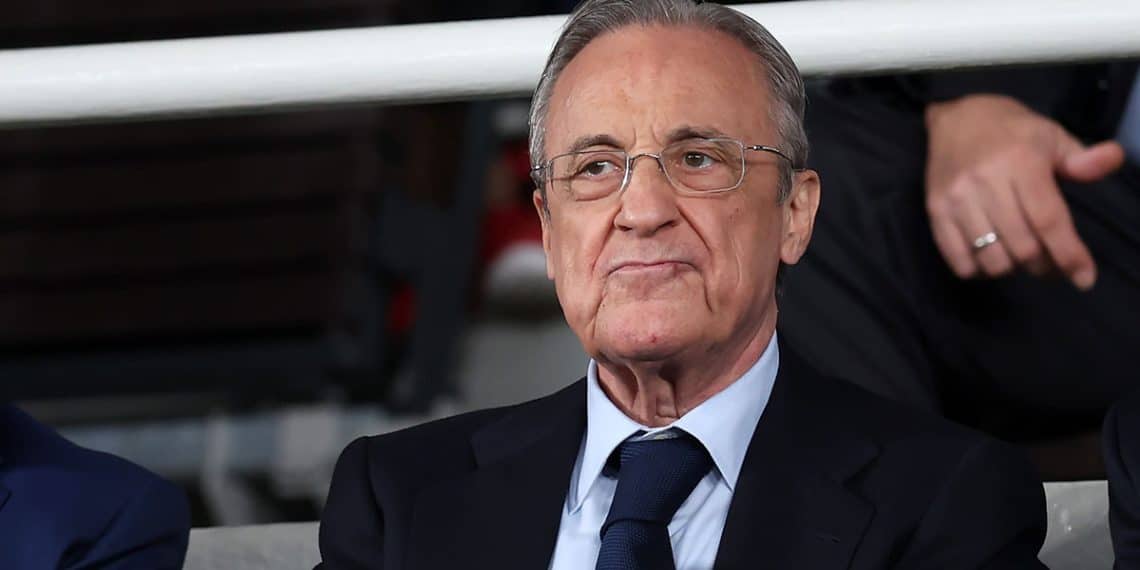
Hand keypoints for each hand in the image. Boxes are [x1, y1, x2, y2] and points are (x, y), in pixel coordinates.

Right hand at [924, 94, 1123, 289]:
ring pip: (991, 258)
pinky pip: (958, 259)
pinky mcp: (935, 211)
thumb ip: (1082, 158)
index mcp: (1021, 161)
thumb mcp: (1052, 136)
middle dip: (1043, 265)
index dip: (1069, 254)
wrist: (958, 116)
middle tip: (1049, 262)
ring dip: (1011, 269)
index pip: (1048, 220)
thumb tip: (1113, 159)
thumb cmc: (1012, 131)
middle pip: (1022, 246)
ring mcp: (956, 198)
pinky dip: (978, 270)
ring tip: (1018, 258)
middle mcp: (986, 181)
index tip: (1084, 278)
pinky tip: (989, 259)